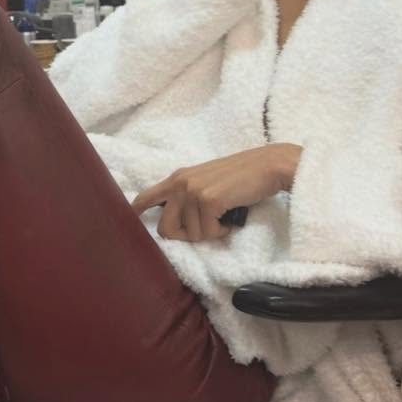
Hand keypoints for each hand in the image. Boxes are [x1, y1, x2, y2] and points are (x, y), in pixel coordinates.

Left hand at [131, 144, 301, 242]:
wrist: (268, 166)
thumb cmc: (241, 177)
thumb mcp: (206, 181)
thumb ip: (187, 195)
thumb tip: (174, 222)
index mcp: (177, 178)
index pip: (145, 197)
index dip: (136, 213)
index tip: (133, 223)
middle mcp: (180, 183)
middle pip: (166, 229)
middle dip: (186, 236)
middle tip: (207, 227)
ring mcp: (192, 191)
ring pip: (191, 235)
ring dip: (211, 232)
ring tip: (224, 215)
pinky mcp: (208, 200)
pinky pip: (208, 233)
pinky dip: (222, 231)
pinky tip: (231, 216)